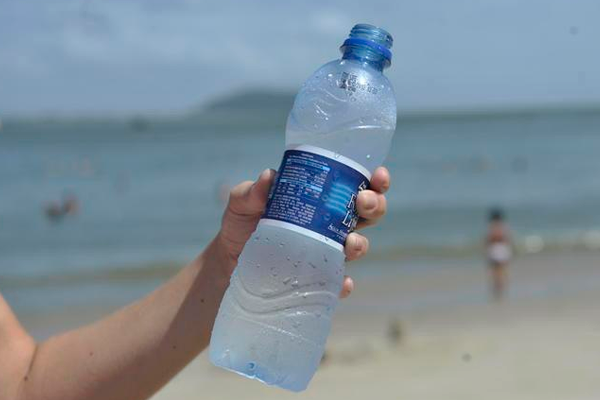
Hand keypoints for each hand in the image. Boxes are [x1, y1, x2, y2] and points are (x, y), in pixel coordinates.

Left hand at [217, 167, 389, 297]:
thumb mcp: (243, 201)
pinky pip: (338, 283)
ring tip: (349, 242)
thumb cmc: (242, 223)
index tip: (378, 175)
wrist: (229, 260)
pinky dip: (343, 283)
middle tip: (362, 201)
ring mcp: (326, 253)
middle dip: (374, 206)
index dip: (375, 181)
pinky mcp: (317, 279)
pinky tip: (342, 282)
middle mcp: (330, 225)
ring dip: (360, 243)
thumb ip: (253, 190)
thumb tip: (269, 177)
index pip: (356, 186)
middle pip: (367, 215)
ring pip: (358, 246)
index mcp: (322, 199)